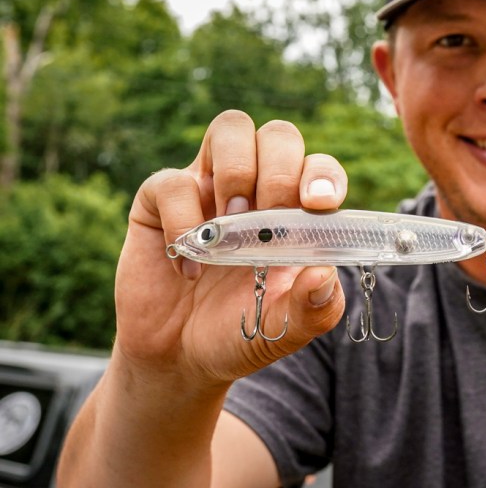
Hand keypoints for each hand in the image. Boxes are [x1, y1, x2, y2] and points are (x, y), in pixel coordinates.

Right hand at [113, 110, 347, 387]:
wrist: (181, 359)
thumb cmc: (242, 332)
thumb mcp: (287, 329)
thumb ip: (315, 306)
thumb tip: (324, 275)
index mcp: (296, 210)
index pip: (318, 167)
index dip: (322, 175)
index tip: (320, 204)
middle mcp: (256, 188)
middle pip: (278, 134)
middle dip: (280, 170)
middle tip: (271, 220)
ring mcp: (209, 187)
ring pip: (231, 128)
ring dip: (237, 171)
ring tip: (232, 226)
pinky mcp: (159, 201)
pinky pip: (171, 181)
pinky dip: (182, 220)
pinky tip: (190, 266)